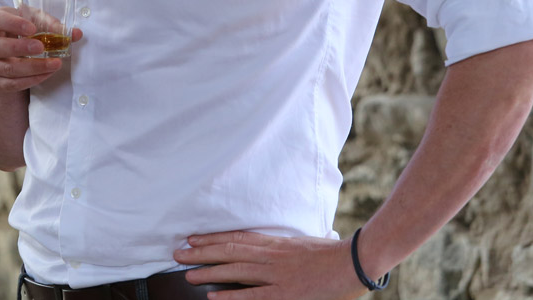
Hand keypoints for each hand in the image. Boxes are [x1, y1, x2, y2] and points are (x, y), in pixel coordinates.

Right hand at [0, 6, 82, 91]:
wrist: (4, 50)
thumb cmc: (18, 29)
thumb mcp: (32, 20)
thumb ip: (51, 25)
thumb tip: (76, 34)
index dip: (12, 24)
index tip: (32, 28)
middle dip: (20, 48)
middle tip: (41, 47)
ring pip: (6, 68)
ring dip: (32, 67)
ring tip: (55, 63)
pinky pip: (11, 84)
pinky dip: (31, 80)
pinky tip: (47, 73)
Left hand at [174, 230, 365, 299]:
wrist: (354, 261)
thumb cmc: (331, 255)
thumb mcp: (302, 245)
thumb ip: (282, 249)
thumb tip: (266, 249)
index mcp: (275, 243)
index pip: (236, 238)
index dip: (211, 238)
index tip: (192, 238)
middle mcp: (271, 255)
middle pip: (229, 250)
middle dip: (201, 252)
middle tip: (178, 253)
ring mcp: (277, 274)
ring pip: (235, 269)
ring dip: (209, 271)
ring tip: (187, 273)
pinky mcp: (285, 293)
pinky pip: (253, 295)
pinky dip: (231, 295)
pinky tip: (213, 297)